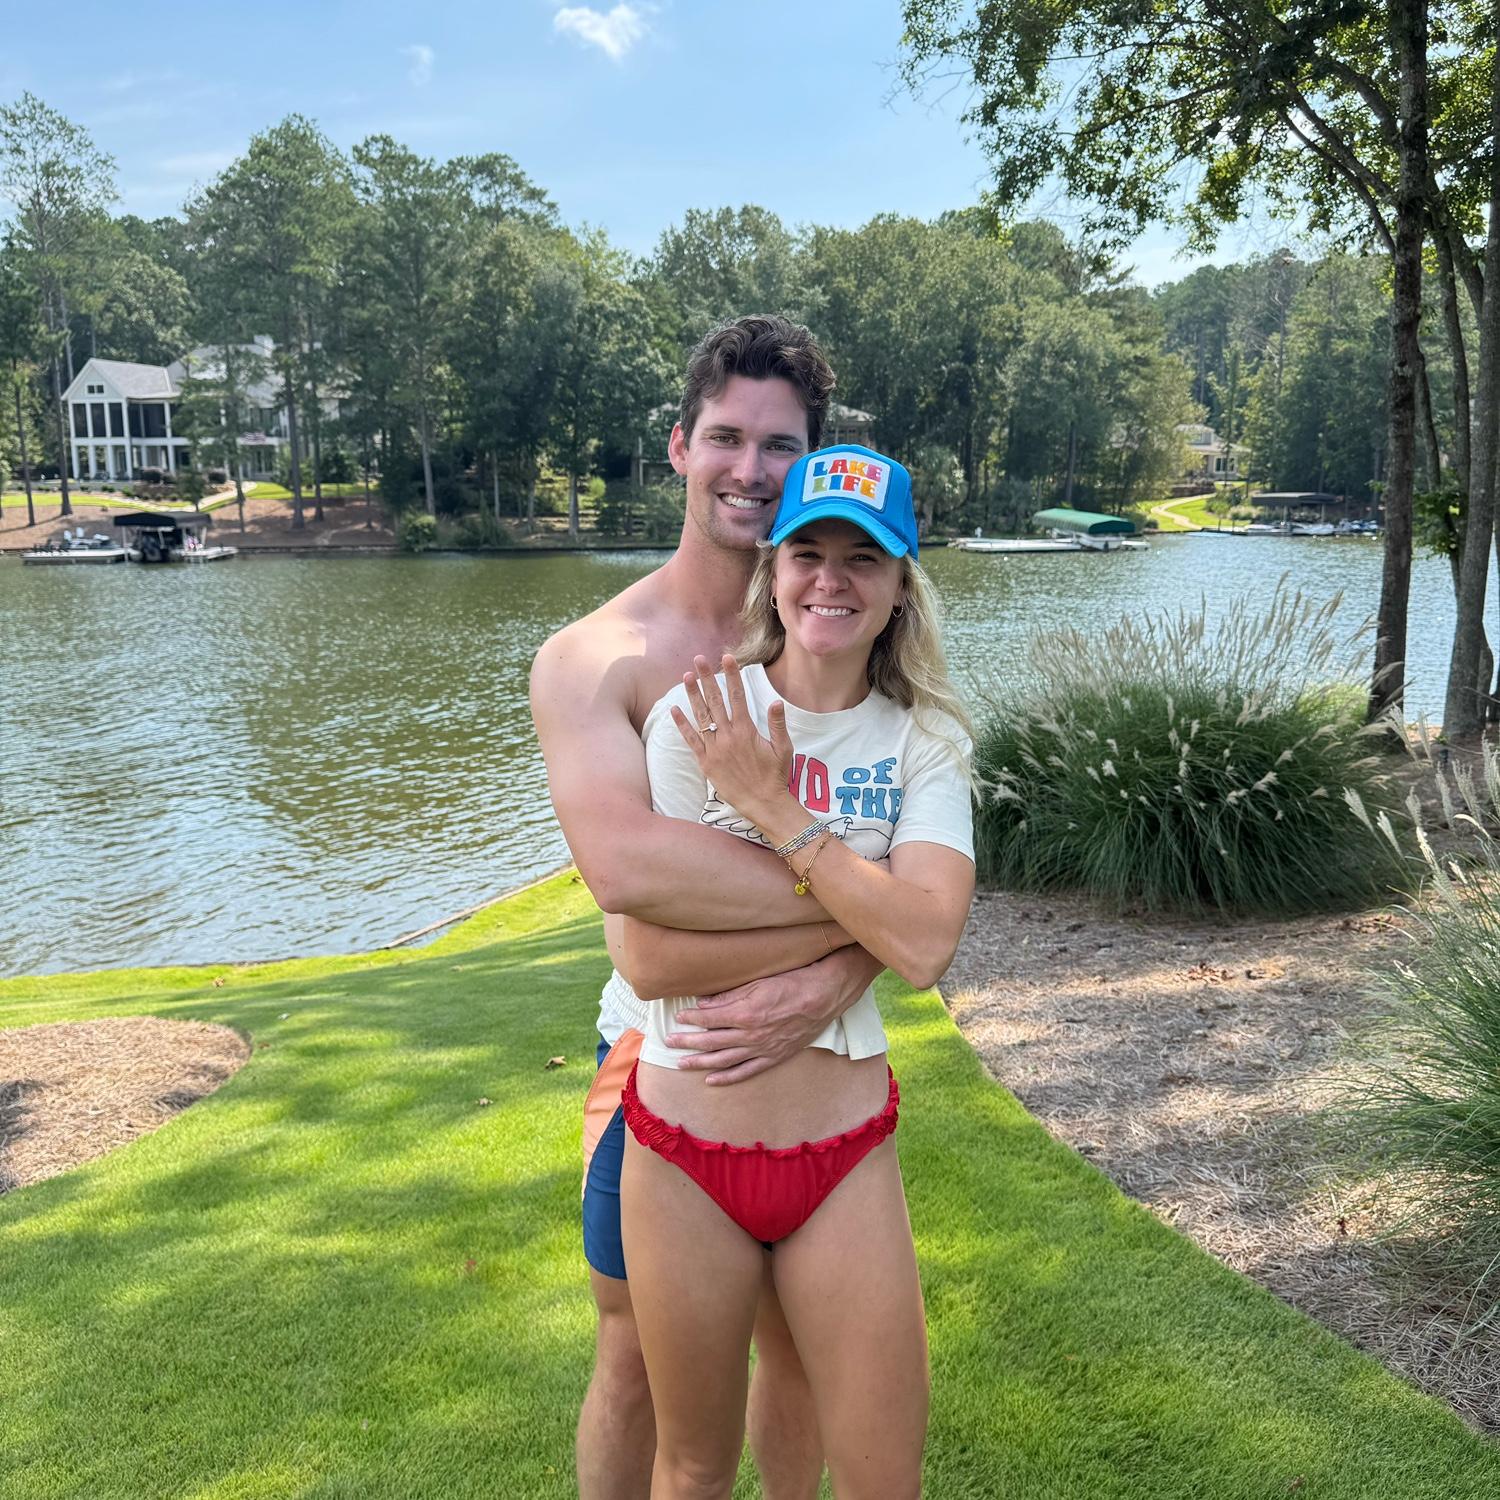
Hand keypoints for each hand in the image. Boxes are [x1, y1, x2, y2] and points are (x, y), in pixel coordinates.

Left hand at [665, 955, 858, 1084]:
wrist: (824, 996)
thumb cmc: (792, 983)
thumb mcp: (758, 982)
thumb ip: (729, 996)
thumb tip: (703, 1004)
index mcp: (745, 1013)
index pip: (709, 1018)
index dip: (691, 1019)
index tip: (678, 1017)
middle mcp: (750, 1035)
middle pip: (711, 1041)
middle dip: (688, 1041)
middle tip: (669, 1041)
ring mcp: (762, 1048)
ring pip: (724, 1060)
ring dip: (700, 1062)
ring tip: (681, 1063)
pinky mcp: (773, 1057)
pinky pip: (746, 1071)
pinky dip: (727, 1077)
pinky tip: (710, 1080)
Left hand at [671, 654, 794, 828]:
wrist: (763, 803)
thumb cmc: (776, 776)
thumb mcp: (784, 748)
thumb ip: (778, 724)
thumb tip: (776, 701)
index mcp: (748, 730)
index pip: (738, 696)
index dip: (732, 675)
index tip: (727, 658)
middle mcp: (729, 736)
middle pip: (716, 701)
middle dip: (707, 678)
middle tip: (699, 659)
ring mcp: (715, 749)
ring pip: (701, 717)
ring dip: (693, 695)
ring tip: (686, 676)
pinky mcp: (706, 763)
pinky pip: (691, 740)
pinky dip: (682, 725)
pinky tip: (674, 709)